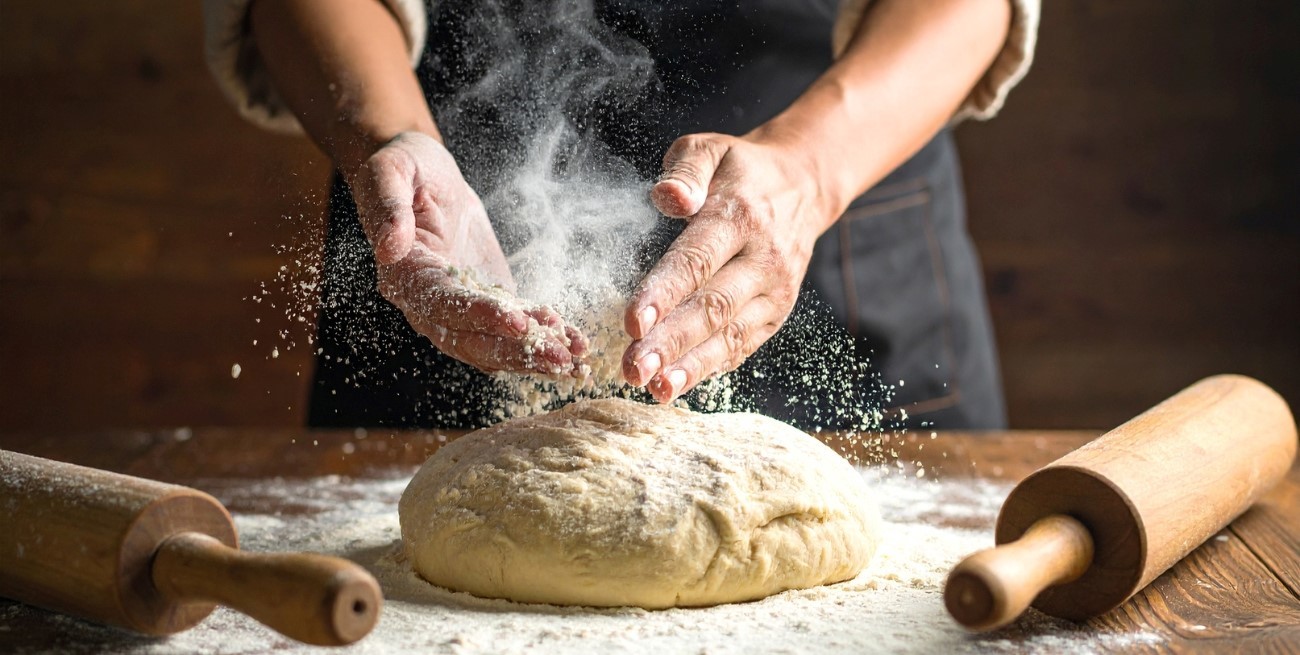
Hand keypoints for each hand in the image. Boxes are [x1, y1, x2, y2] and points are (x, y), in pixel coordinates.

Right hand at [346, 131, 586, 374]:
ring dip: (532, 355)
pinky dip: (542, 337)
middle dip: (515, 351)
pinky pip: (512, 327)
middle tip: (558, 359)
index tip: (517, 321)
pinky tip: (574, 344)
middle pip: (470, 339)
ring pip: (493, 343)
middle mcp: (427, 303)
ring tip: (573, 361)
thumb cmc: (404, 167)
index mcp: (404, 275)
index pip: (442, 304)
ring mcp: (459, 306)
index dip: (480, 315)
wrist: (424, 173)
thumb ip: (389, 208)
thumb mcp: (391, 173)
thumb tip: (388, 247)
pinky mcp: (486, 299)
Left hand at [621, 131, 837, 401]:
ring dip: (691, 365)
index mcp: (740, 216)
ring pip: (731, 334)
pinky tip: (680, 384)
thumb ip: (686, 169)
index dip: (664, 293)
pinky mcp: (776, 312)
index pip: (697, 259)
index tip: (632, 321)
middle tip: (634, 368)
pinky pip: (744, 345)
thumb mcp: (711, 149)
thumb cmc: (740, 170)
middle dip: (671, 342)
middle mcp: (763, 258)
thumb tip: (667, 197)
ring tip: (655, 389)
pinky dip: (712, 367)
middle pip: (714, 306)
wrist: (804, 185)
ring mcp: (775, 290)